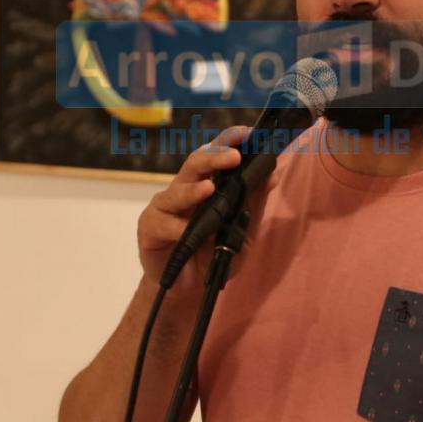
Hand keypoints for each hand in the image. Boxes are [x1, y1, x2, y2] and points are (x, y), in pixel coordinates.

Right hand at [137, 125, 251, 293]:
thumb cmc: (213, 254)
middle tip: (234, 157)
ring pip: (177, 191)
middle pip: (196, 164)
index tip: (247, 132)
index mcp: (207, 184)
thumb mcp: (241, 232)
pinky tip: (187, 231)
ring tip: (209, 189)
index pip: (217, 155)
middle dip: (214, 156)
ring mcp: (165, 206)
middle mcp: (185, 189)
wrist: (188, 289)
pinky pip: (163, 223)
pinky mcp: (150, 227)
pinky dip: (177, 227)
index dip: (229, 140)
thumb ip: (253, 204)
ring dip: (193, 190)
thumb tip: (272, 175)